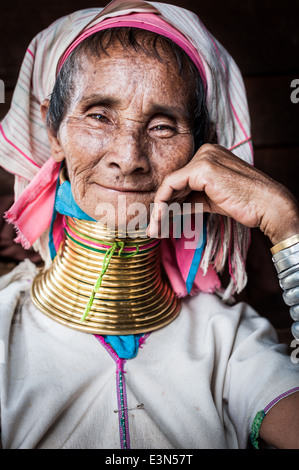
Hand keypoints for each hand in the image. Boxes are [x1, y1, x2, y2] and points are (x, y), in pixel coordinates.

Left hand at [147, 144, 298, 244]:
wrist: (266, 205)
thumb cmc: (245, 203)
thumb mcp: (211, 200)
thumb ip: (191, 200)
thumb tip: (170, 210)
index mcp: (209, 155)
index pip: (180, 179)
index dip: (167, 201)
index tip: (159, 220)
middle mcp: (205, 151)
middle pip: (173, 181)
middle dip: (161, 207)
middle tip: (153, 227)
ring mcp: (204, 157)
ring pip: (169, 184)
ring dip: (159, 209)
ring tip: (154, 228)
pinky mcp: (202, 168)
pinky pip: (171, 185)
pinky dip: (163, 203)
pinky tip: (160, 218)